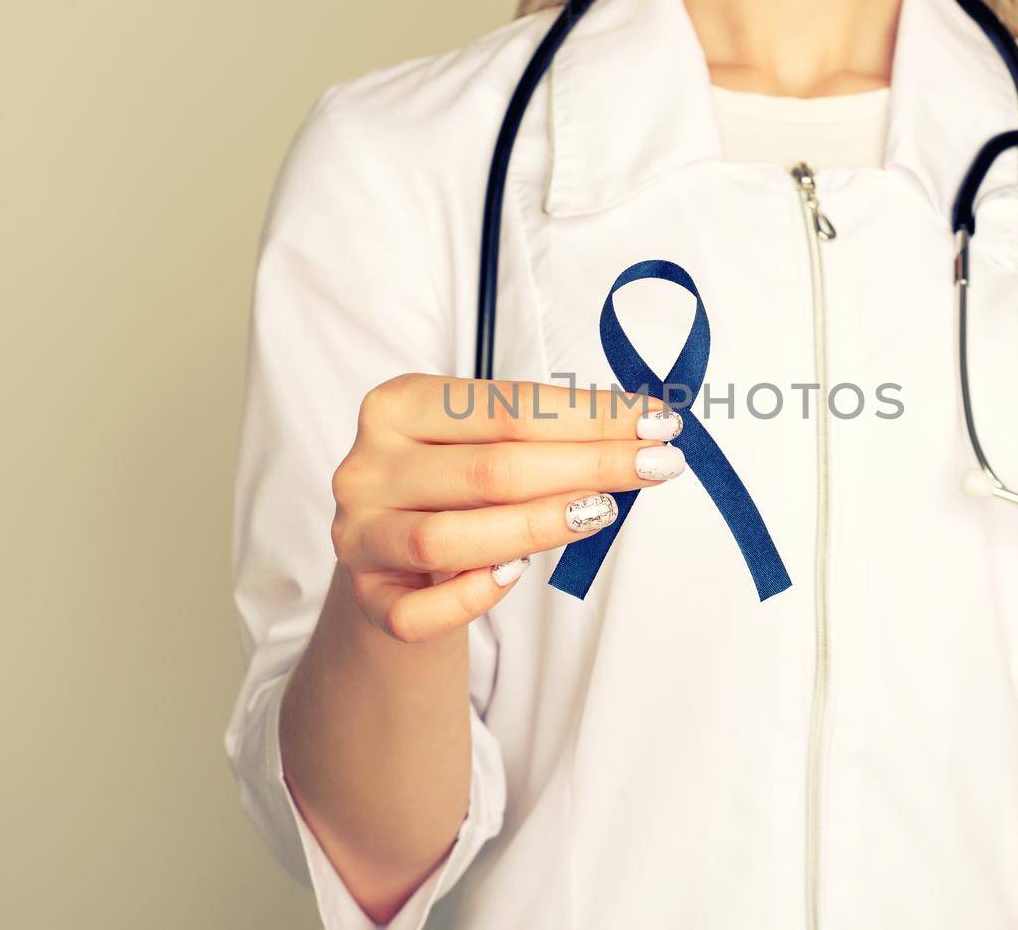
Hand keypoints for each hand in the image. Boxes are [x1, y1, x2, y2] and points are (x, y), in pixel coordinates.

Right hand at [330, 374, 684, 642]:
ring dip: (539, 526)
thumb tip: (641, 431)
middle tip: (658, 466)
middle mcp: (368, 467)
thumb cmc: (455, 488)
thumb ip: (541, 435)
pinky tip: (517, 575)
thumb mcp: (484, 441)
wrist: (394, 558)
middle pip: (489, 469)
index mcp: (397, 406)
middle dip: (588, 465)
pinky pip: (421, 611)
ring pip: (451, 540)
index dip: (589, 416)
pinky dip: (473, 596)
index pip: (506, 405)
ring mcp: (360, 536)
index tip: (657, 422)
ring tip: (604, 512)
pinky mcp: (367, 600)